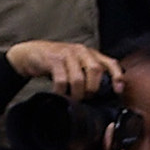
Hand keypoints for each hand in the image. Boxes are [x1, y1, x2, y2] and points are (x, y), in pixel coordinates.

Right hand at [7, 40, 121, 100]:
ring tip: (73, 98)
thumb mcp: (76, 64)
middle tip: (87, 97)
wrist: (32, 52)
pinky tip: (59, 93)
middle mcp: (81, 51)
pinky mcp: (53, 60)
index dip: (117, 76)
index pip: (110, 63)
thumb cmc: (57, 61)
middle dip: (92, 88)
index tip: (118, 90)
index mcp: (91, 53)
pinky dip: (61, 91)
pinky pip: (61, 80)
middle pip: (96, 70)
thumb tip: (104, 92)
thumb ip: (89, 72)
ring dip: (77, 92)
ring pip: (78, 77)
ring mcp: (67, 54)